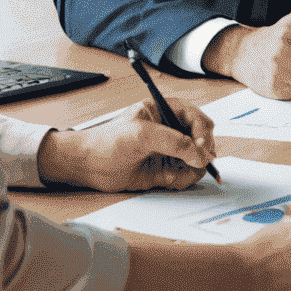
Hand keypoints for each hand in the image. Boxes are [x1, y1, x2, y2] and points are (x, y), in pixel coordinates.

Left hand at [37, 97, 214, 191]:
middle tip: (198, 164)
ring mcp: (167, 151)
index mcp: (165, 111)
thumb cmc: (108, 141)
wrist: (87, 165)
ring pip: (195, 160)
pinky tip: (167, 179)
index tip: (201, 148)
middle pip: (200, 140)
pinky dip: (181, 180)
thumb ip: (174, 142)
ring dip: (191, 169)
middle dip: (201, 153)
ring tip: (176, 174)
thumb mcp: (143, 135)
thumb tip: (200, 153)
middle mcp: (169, 130)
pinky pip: (183, 175)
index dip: (202, 133)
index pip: (196, 118)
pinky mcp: (162, 170)